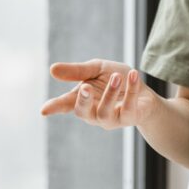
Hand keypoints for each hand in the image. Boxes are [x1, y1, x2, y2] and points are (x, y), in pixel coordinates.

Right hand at [40, 59, 159, 129]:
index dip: (55, 107)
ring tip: (117, 76)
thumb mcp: (96, 70)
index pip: (65, 104)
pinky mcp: (129, 119)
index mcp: (83, 99)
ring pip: (105, 112)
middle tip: (85, 86)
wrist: (144, 92)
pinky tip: (133, 75)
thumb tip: (52, 69)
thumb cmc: (116, 80)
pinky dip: (132, 90)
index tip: (44, 110)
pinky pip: (129, 108)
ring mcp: (111, 119)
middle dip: (83, 101)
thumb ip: (76, 71)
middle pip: (83, 113)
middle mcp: (94, 113)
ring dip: (110, 93)